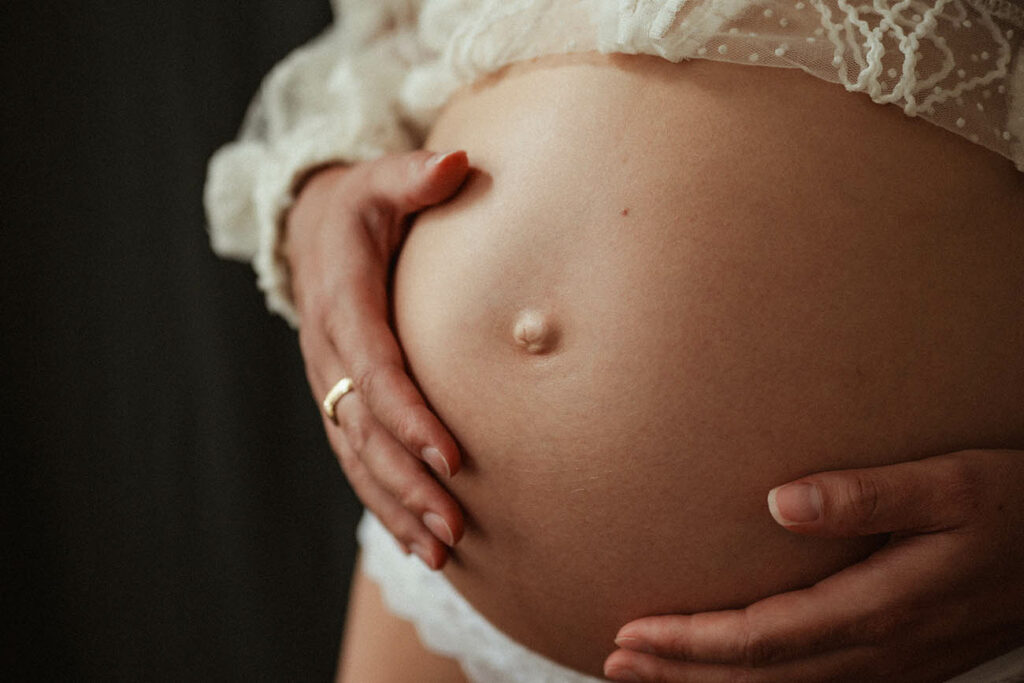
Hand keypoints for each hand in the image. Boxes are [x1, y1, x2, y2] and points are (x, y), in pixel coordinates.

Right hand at [283, 150, 470, 569]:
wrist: (311, 230)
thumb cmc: (360, 206)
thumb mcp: (380, 179)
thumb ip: (414, 175)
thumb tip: (456, 162)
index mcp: (341, 302)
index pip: (374, 369)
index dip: (409, 415)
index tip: (452, 455)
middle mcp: (327, 353)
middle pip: (365, 430)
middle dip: (408, 483)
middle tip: (454, 528)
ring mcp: (328, 383)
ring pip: (358, 457)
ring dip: (397, 507)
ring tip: (441, 553)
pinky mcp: (339, 400)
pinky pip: (357, 458)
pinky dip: (385, 500)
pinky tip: (417, 539)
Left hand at [605, 449, 1023, 681]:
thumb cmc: (1013, 506)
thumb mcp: (951, 485)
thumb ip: (867, 494)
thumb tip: (779, 501)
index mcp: (880, 606)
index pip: (764, 637)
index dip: (693, 642)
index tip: (633, 630)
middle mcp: (880, 649)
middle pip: (761, 678)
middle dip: (682, 675)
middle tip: (614, 663)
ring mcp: (892, 666)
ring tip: (647, 677)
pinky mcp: (900, 664)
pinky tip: (730, 677)